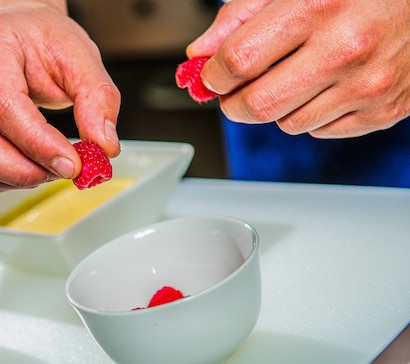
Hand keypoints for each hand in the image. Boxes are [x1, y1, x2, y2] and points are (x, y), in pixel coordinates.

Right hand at [0, 2, 119, 191]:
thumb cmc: (40, 39)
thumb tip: (104, 146)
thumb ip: (98, 99)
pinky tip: (27, 166)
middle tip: (62, 169)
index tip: (71, 163)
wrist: (14, 31)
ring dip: (13, 178)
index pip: (2, 104)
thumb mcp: (80, 57)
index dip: (37, 143)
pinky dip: (1, 179)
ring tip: (48, 166)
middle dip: (23, 170)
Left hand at [187, 0, 409, 137]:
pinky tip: (326, 86)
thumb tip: (199, 53)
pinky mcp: (383, 111)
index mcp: (317, 6)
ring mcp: (367, 85)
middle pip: (257, 106)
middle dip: (233, 103)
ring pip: (287, 124)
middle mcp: (344, 49)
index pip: (238, 61)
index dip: (212, 75)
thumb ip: (240, 16)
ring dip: (277, 107)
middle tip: (235, 90)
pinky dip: (311, 114)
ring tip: (295, 75)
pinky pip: (320, 131)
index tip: (210, 76)